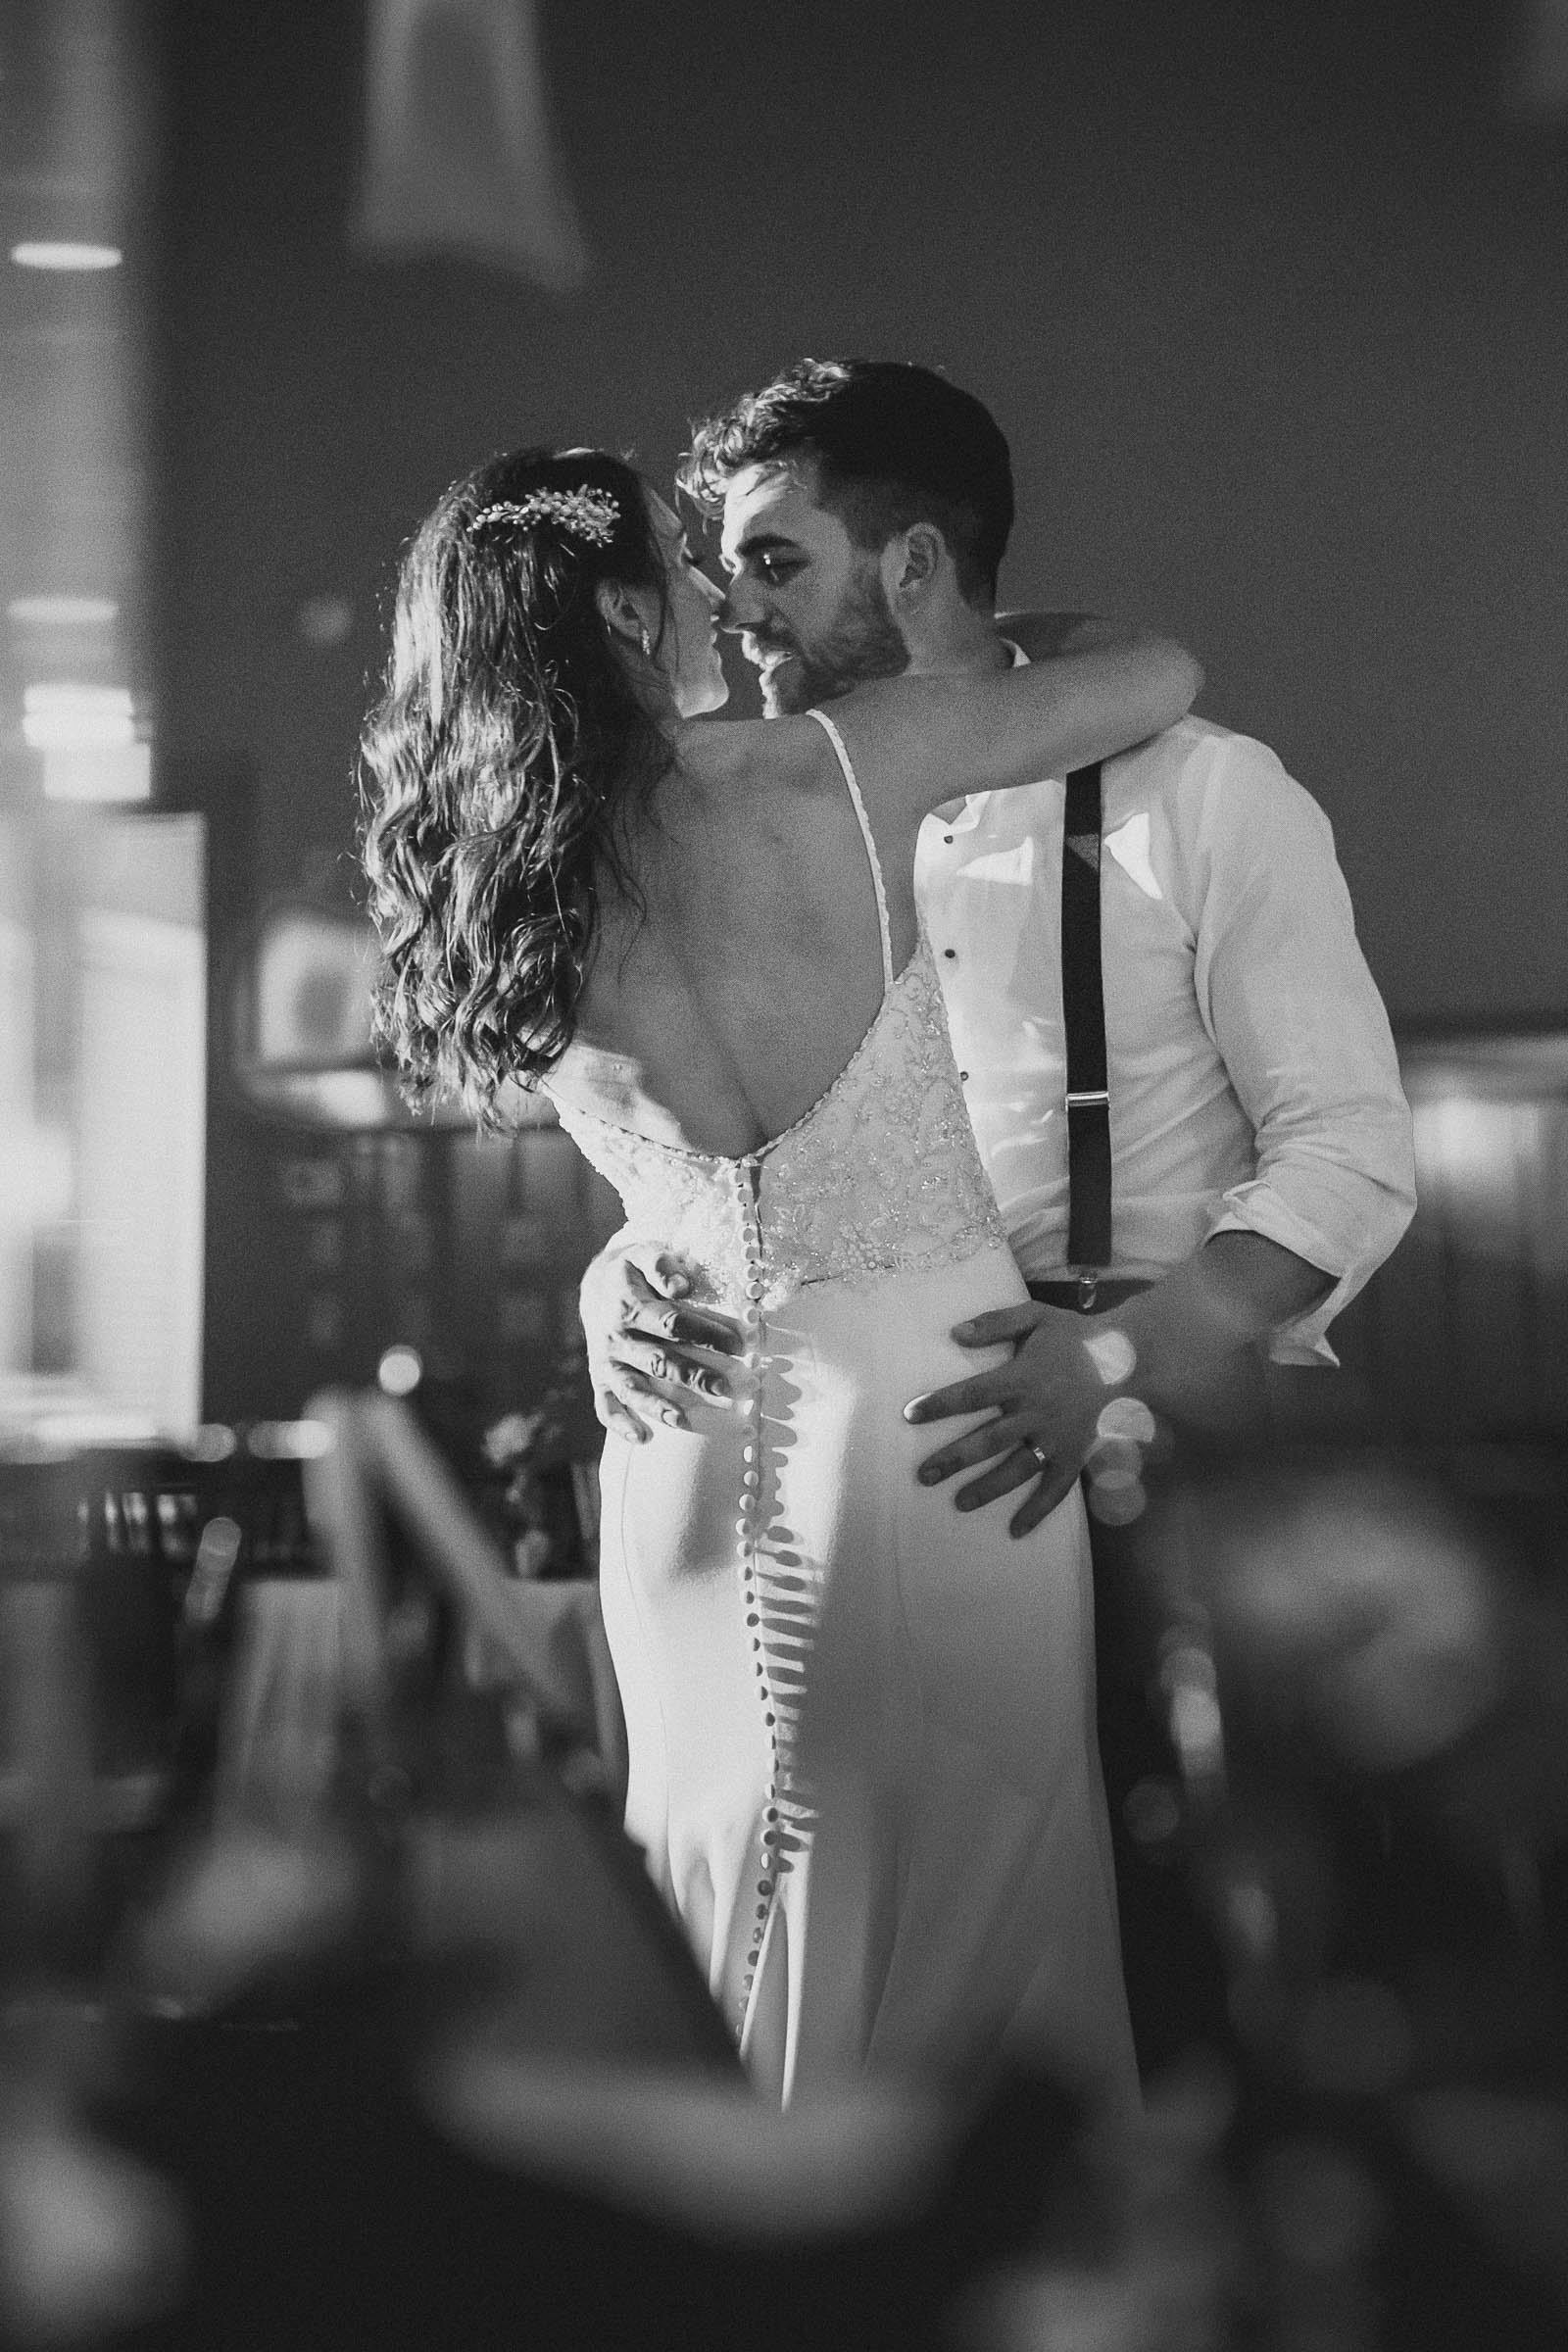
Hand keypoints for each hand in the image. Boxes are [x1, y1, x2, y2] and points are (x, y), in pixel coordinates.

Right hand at [579, 1240, 745, 1442]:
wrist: (595, 1285)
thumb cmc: (633, 1270)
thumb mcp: (644, 1253)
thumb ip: (662, 1264)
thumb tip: (681, 1286)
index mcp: (631, 1305)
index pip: (672, 1323)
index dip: (706, 1333)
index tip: (739, 1344)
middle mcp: (618, 1337)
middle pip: (658, 1360)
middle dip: (693, 1376)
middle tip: (727, 1388)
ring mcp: (608, 1360)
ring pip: (632, 1387)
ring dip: (657, 1406)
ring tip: (683, 1421)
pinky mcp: (600, 1377)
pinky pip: (605, 1404)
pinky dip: (620, 1423)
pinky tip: (642, 1439)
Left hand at [904, 1302, 1113, 1536]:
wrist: (1133, 1358)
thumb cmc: (1077, 1337)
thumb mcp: (1038, 1317)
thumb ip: (997, 1322)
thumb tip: (955, 1333)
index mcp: (1023, 1378)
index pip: (972, 1394)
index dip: (940, 1405)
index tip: (910, 1415)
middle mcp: (1037, 1413)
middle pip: (988, 1440)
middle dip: (953, 1459)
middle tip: (924, 1475)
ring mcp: (1058, 1438)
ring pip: (1017, 1470)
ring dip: (987, 1488)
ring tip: (959, 1503)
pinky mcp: (1077, 1455)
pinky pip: (1057, 1489)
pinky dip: (1038, 1511)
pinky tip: (1016, 1529)